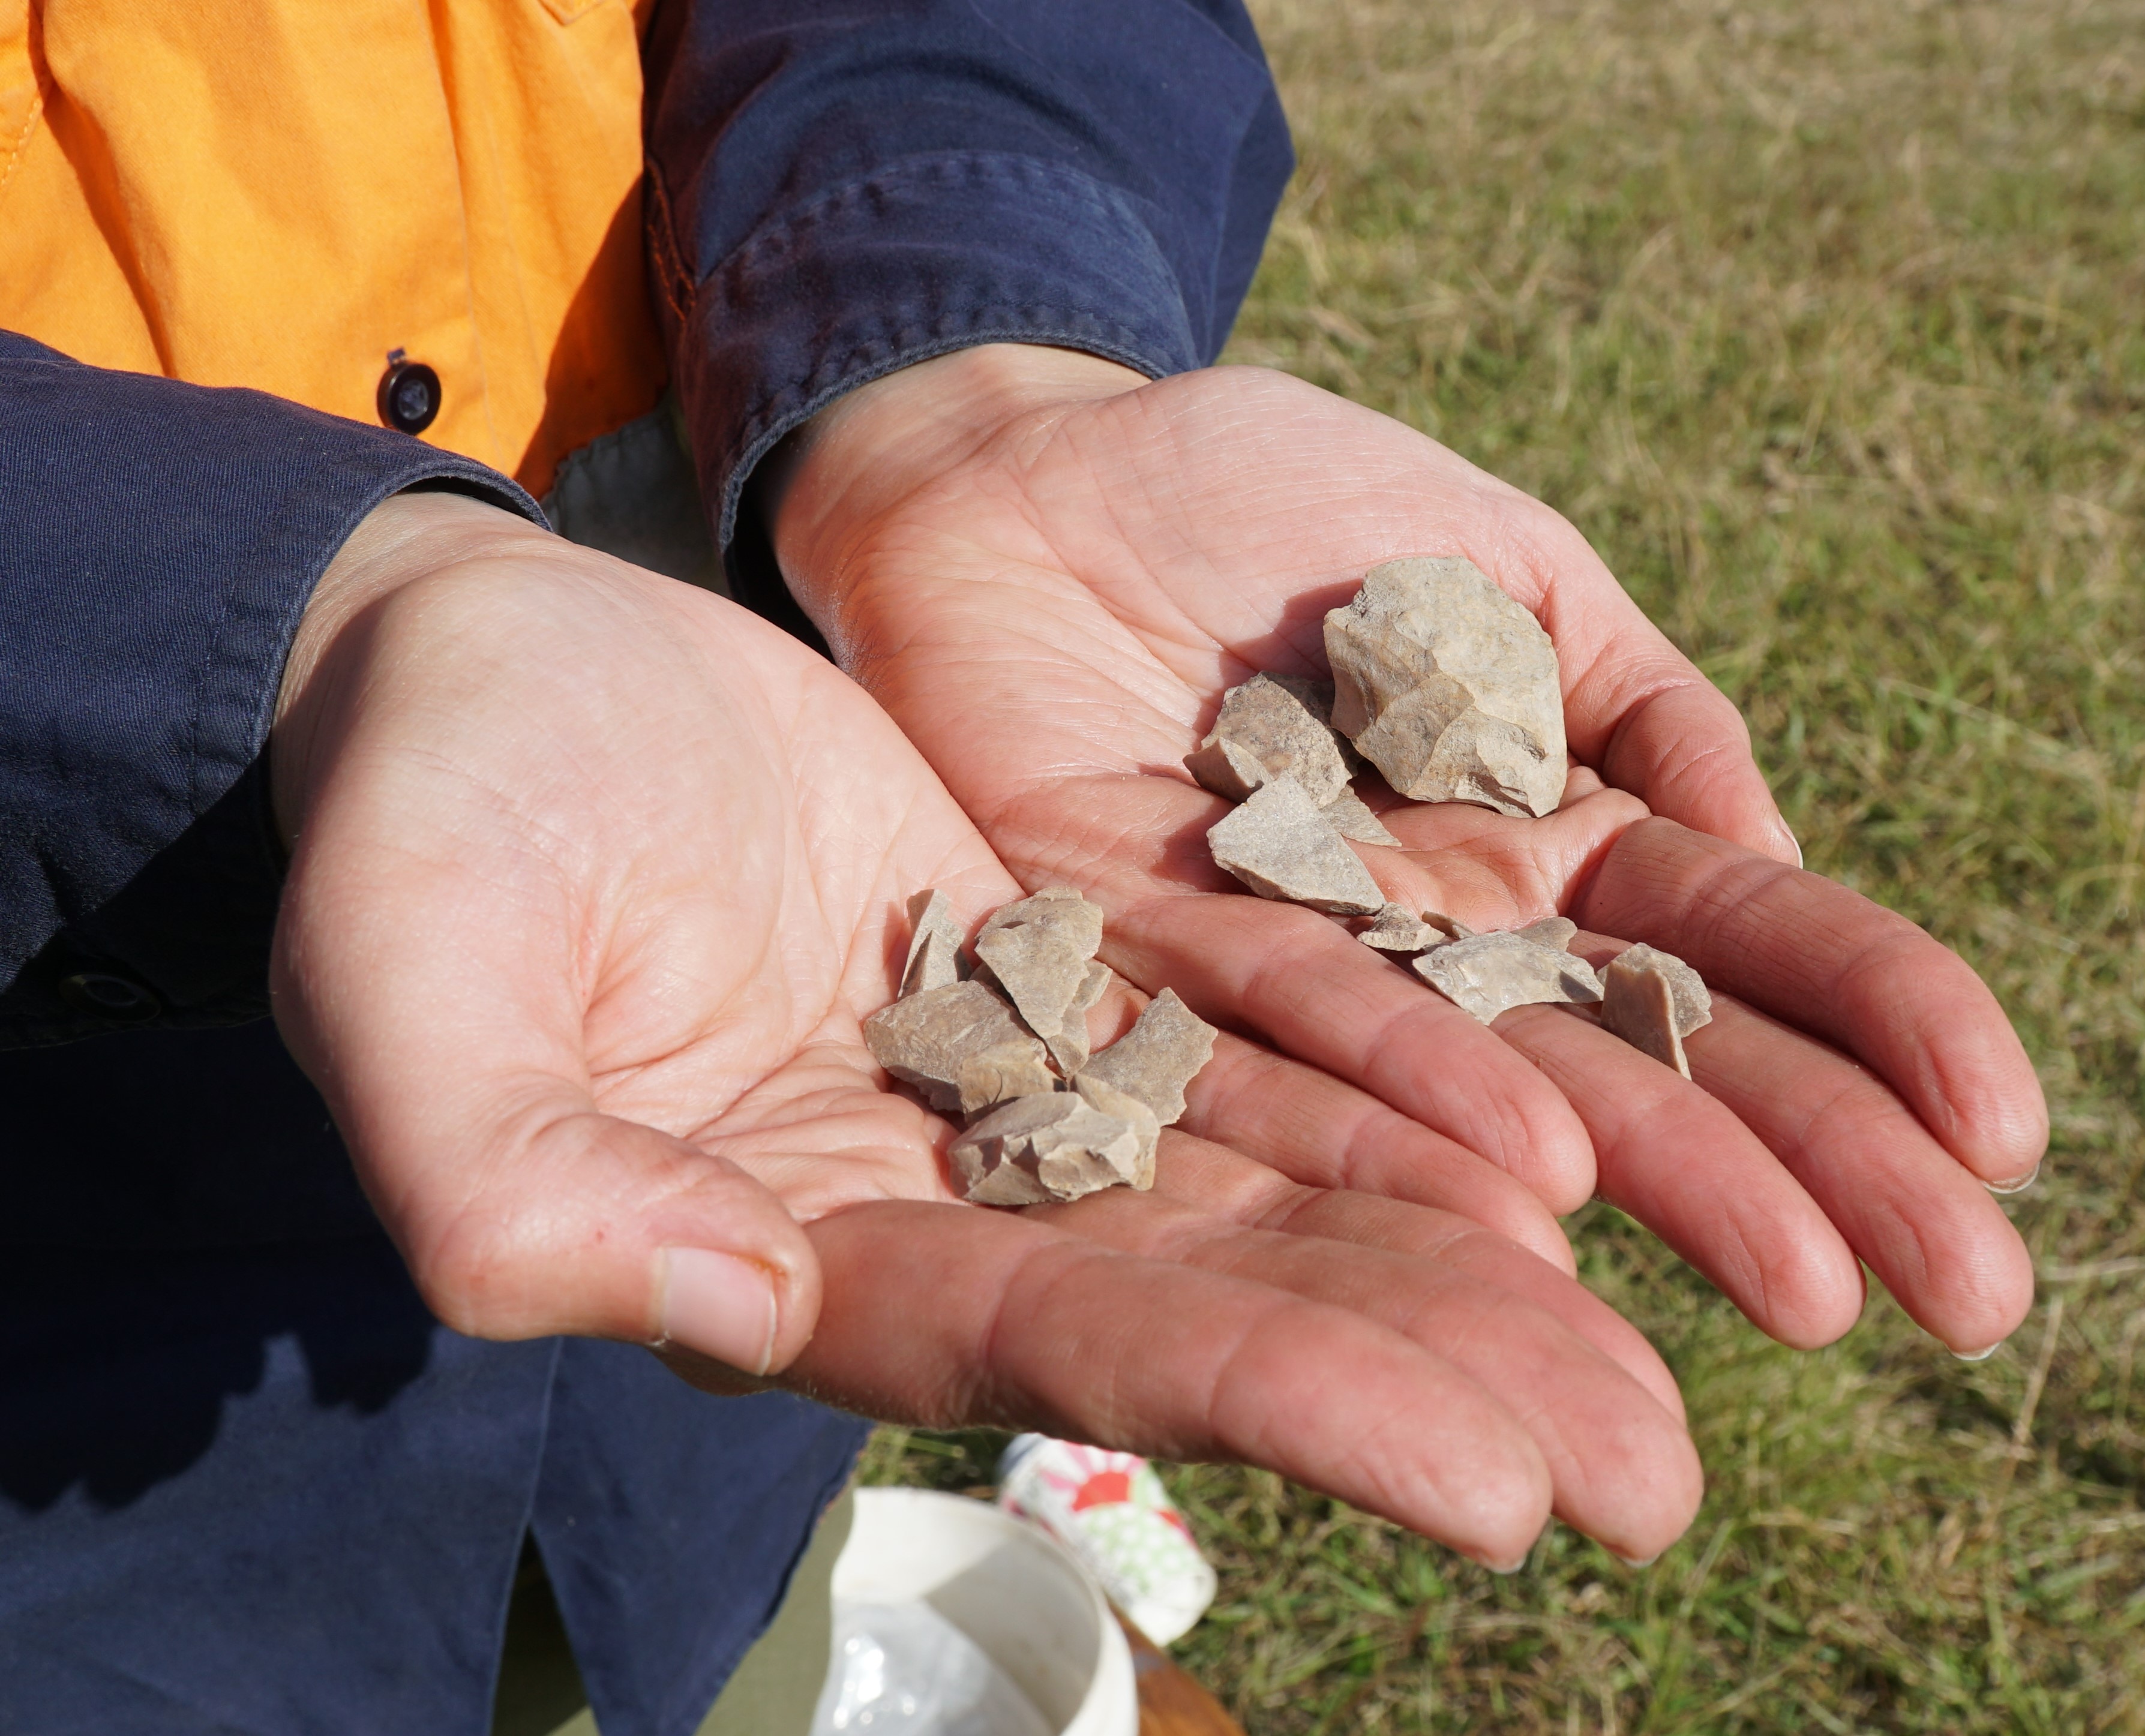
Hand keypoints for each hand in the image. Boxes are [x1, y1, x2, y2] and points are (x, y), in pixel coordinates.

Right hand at [265, 492, 1701, 1566]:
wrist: (494, 670)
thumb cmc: (424, 818)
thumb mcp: (413, 982)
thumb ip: (521, 1179)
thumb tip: (738, 1309)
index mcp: (796, 1256)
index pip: (1072, 1351)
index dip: (1286, 1409)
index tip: (1499, 1484)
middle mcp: (937, 1207)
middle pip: (1226, 1311)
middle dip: (1438, 1386)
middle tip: (1658, 1473)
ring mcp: (1015, 1096)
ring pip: (1277, 1197)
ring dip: (1468, 1270)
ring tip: (1666, 1353)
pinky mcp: (1062, 976)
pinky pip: (1260, 1046)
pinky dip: (1400, 1093)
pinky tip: (1557, 1144)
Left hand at [764, 347, 2044, 1354]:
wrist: (1025, 482)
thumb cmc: (1264, 491)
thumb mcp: (1497, 555)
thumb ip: (1637, 696)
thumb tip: (1768, 858)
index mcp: (1557, 832)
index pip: (1751, 948)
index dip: (1888, 1027)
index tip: (2005, 1133)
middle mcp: (1461, 943)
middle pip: (1669, 1065)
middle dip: (1827, 1169)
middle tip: (1979, 1300)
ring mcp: (1331, 979)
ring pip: (1524, 1105)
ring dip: (1679, 1200)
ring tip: (1820, 1299)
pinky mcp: (1173, 987)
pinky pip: (1313, 1058)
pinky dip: (1427, 1128)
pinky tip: (1542, 1212)